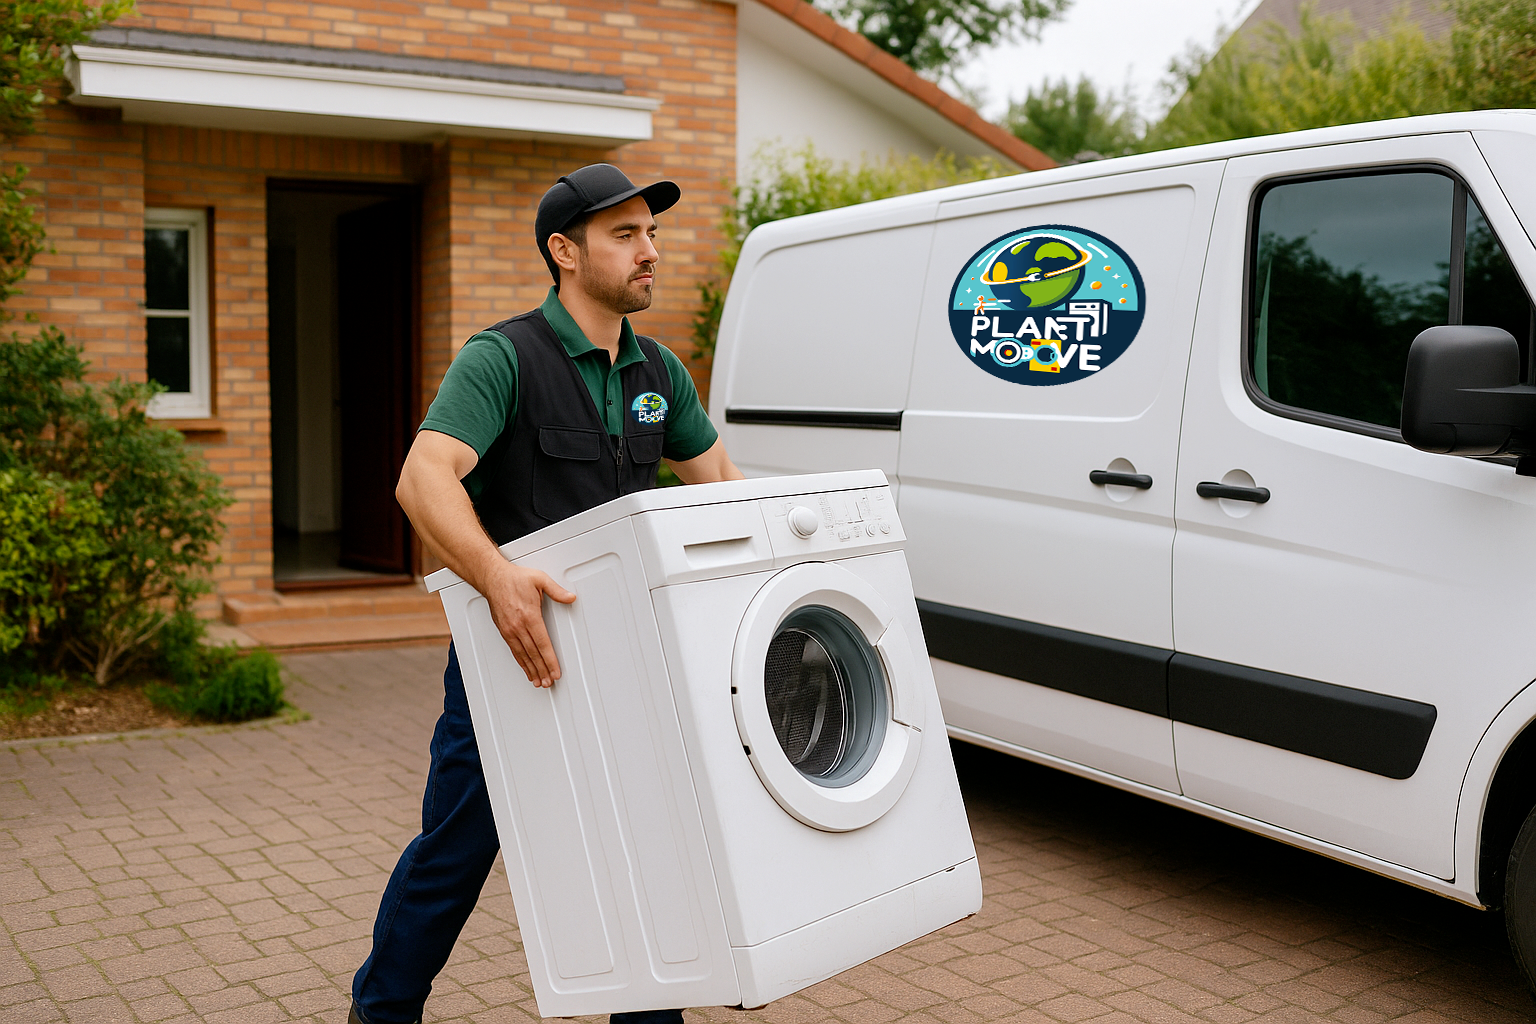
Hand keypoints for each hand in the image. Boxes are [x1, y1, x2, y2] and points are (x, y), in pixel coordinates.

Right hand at [484, 562, 576, 686]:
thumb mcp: (540, 579)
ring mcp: (510, 630)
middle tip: (549, 682)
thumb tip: (570, 597)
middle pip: (533, 653)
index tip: (555, 671)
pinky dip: (521, 662)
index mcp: (529, 616)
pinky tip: (526, 668)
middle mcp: (518, 626)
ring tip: (539, 681)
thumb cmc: (515, 578)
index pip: (543, 644)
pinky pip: (514, 650)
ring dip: (532, 670)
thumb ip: (557, 591)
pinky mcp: (504, 630)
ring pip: (523, 655)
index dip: (550, 660)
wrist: (493, 578)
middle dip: (542, 670)